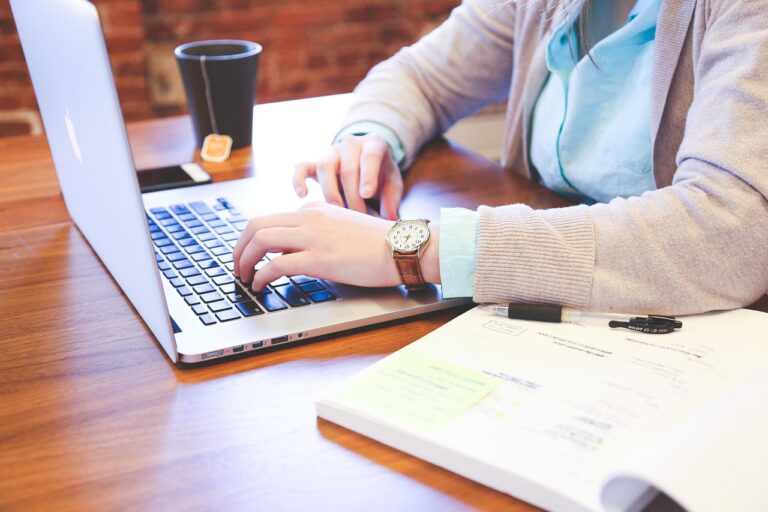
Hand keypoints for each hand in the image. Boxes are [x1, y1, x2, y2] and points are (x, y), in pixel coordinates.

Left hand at [233, 202, 440, 290]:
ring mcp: (313, 236)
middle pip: (256, 225)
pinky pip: (276, 264)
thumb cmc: (379, 244)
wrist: (402, 247)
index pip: (271, 219)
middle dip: (239, 247)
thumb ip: (319, 233)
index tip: (250, 255)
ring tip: (244, 277)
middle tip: (237, 266)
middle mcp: (309, 217)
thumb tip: (297, 252)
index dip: (253, 240)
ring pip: (260, 240)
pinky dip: (261, 276)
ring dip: (244, 260)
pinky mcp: (319, 258)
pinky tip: (260, 286)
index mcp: (314, 210)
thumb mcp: (342, 228)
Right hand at [293, 133, 402, 219]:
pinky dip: (298, 180)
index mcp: (374, 144)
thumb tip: (390, 219)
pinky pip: (302, 167)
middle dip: (352, 196)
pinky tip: (303, 195)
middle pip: (347, 168)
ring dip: (331, 192)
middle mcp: (351, 144)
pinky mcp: (315, 163)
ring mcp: (331, 153)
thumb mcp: (393, 184)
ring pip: (325, 166)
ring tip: (338, 212)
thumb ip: (392, 200)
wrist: (367, 164)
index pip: (370, 156)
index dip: (368, 175)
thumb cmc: (382, 176)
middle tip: (359, 217)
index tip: (367, 194)